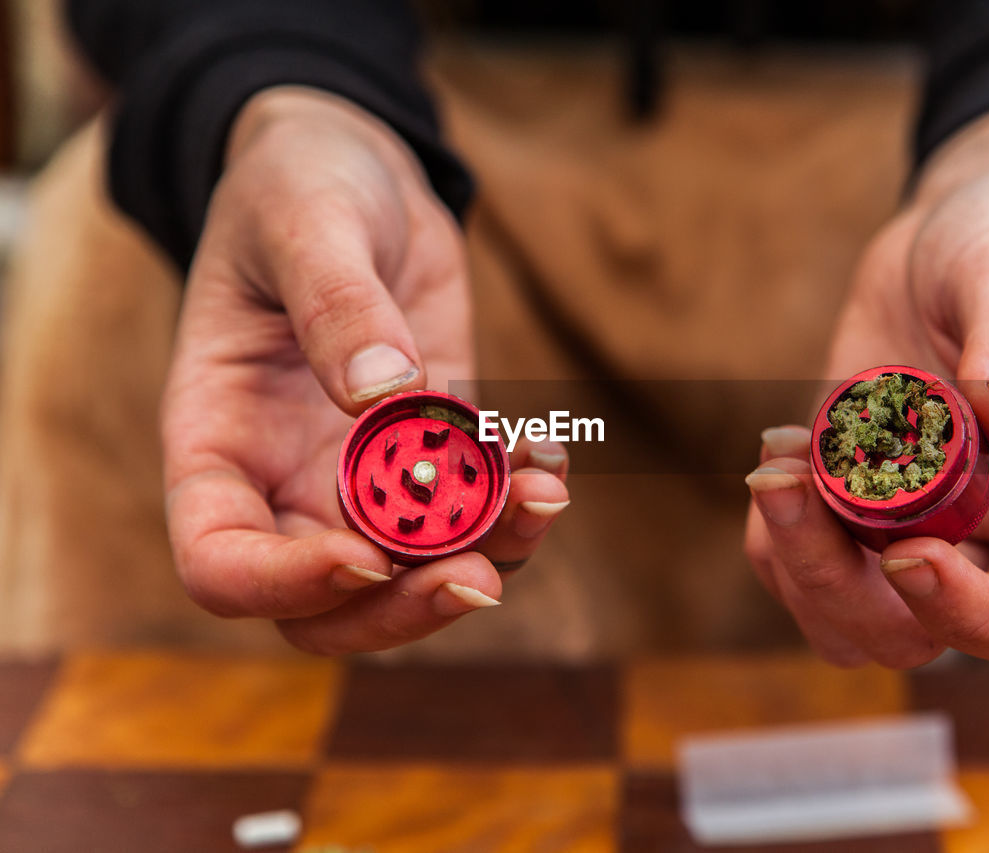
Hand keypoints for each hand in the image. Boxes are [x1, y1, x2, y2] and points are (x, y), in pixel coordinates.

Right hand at [161, 87, 568, 654]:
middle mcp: (286, 477)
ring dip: (489, 552)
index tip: (367, 555)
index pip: (222, 562)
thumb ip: (336, 303)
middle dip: (407, 606)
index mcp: (220, 440)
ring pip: (416, 569)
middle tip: (483, 575)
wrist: (356, 170)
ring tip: (544, 491)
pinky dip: (518, 500)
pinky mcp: (434, 445)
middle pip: (329, 605)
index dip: (287, 584)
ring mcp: (362, 470)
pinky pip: (476, 506)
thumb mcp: (305, 221)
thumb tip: (385, 395)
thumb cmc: (296, 185)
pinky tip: (548, 454)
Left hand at [745, 104, 988, 668]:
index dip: (973, 616)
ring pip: (842, 619)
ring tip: (779, 461)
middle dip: (834, 583)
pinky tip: (780, 449)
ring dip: (792, 561)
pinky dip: (772, 528)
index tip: (909, 549)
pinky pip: (796, 563)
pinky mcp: (848, 500)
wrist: (955, 235)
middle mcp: (982, 533)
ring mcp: (909, 524)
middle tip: (789, 479)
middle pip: (910, 638)